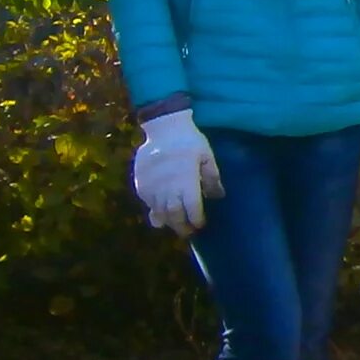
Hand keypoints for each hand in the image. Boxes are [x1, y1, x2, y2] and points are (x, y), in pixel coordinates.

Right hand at [130, 112, 219, 235]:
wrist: (164, 128)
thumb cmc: (190, 142)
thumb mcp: (207, 157)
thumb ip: (212, 179)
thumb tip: (218, 197)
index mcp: (187, 182)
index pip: (192, 209)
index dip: (196, 219)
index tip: (201, 224)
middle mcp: (168, 188)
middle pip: (174, 215)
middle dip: (182, 226)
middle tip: (188, 232)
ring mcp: (152, 187)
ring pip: (159, 212)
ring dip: (168, 221)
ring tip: (175, 225)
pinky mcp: (141, 183)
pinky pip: (147, 203)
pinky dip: (154, 210)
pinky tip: (160, 213)